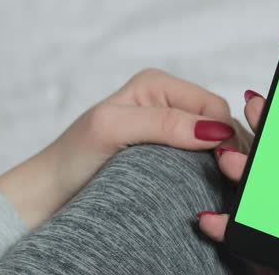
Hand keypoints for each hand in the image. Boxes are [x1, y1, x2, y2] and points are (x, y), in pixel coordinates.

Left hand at [0, 69, 245, 228]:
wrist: (53, 193)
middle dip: (226, 146)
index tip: (223, 164)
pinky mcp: (169, 152)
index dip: (224, 133)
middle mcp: (167, 102)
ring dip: (220, 160)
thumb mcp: (113, 128)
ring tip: (217, 182)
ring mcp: (170, 129)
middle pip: (219, 122)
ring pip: (215, 141)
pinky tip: (207, 184)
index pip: (213, 106)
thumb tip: (214, 131)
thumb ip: (163, 123)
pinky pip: (202, 158)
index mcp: (157, 84)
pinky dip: (209, 170)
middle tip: (224, 177)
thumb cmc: (73, 157)